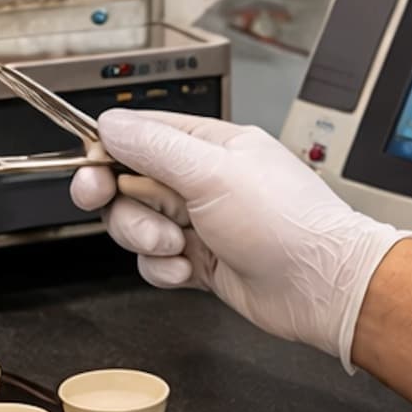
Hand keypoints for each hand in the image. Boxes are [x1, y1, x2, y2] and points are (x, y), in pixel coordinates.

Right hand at [71, 110, 411, 370]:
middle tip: (111, 204)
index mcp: (209, 146)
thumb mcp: (213, 173)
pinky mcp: (200, 262)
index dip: (106, 152)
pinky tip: (188, 271)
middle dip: (122, 202)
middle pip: (129, 184)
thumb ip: (155, 147)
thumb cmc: (288, 224)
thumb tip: (111, 123)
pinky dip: (164, 270)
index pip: (140, 136)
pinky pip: (155, 263)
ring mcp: (200, 223)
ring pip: (138, 226)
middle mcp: (202, 182)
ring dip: (146, 239)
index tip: (90, 170)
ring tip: (177, 246)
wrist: (321, 289)